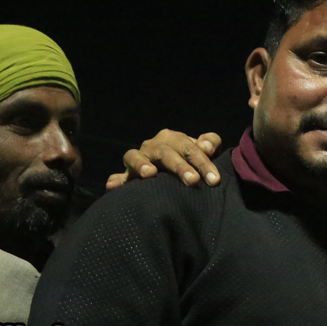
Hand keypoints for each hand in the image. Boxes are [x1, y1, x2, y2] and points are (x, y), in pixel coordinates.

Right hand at [108, 130, 222, 189]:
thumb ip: (210, 143)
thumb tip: (207, 146)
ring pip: (135, 156)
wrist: (174, 171)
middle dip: (180, 166)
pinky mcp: (127, 175)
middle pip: (165, 152)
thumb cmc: (192, 161)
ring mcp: (139, 160)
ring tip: (149, 174)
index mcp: (173, 139)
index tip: (214, 180)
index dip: (203, 162)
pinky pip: (119, 176)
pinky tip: (112, 186)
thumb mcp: (204, 151)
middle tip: (193, 181)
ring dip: (141, 165)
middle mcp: (153, 146)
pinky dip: (115, 180)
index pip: (190, 147)